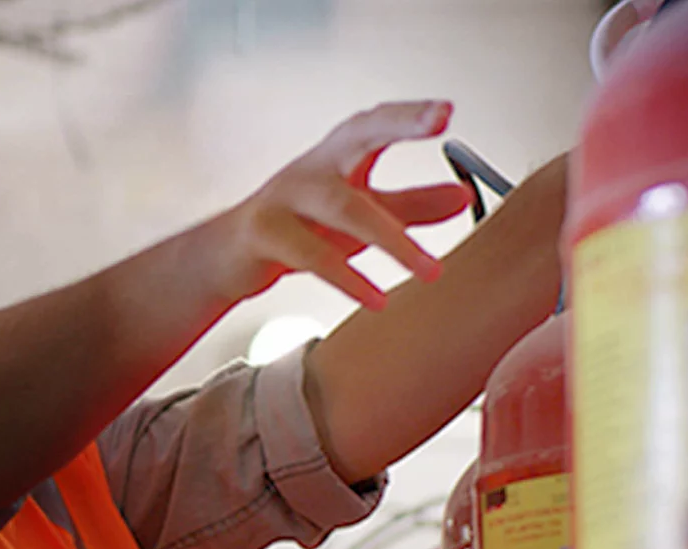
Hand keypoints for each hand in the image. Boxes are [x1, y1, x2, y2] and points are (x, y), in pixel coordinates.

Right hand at [209, 100, 472, 309]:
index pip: (375, 124)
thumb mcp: (357, 214)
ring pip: (343, 207)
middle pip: (356, 136)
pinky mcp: (263, 234)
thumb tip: (462, 197)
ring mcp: (284, 198)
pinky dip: (348, 279)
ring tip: (429, 271)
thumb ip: (409, 206)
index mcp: (335, 156)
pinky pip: (311, 255)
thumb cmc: (297, 227)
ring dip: (391, 239)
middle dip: (397, 125)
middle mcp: (311, 168)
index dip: (408, 114)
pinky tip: (376, 298)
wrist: (225, 256)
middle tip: (438, 122)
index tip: (445, 111)